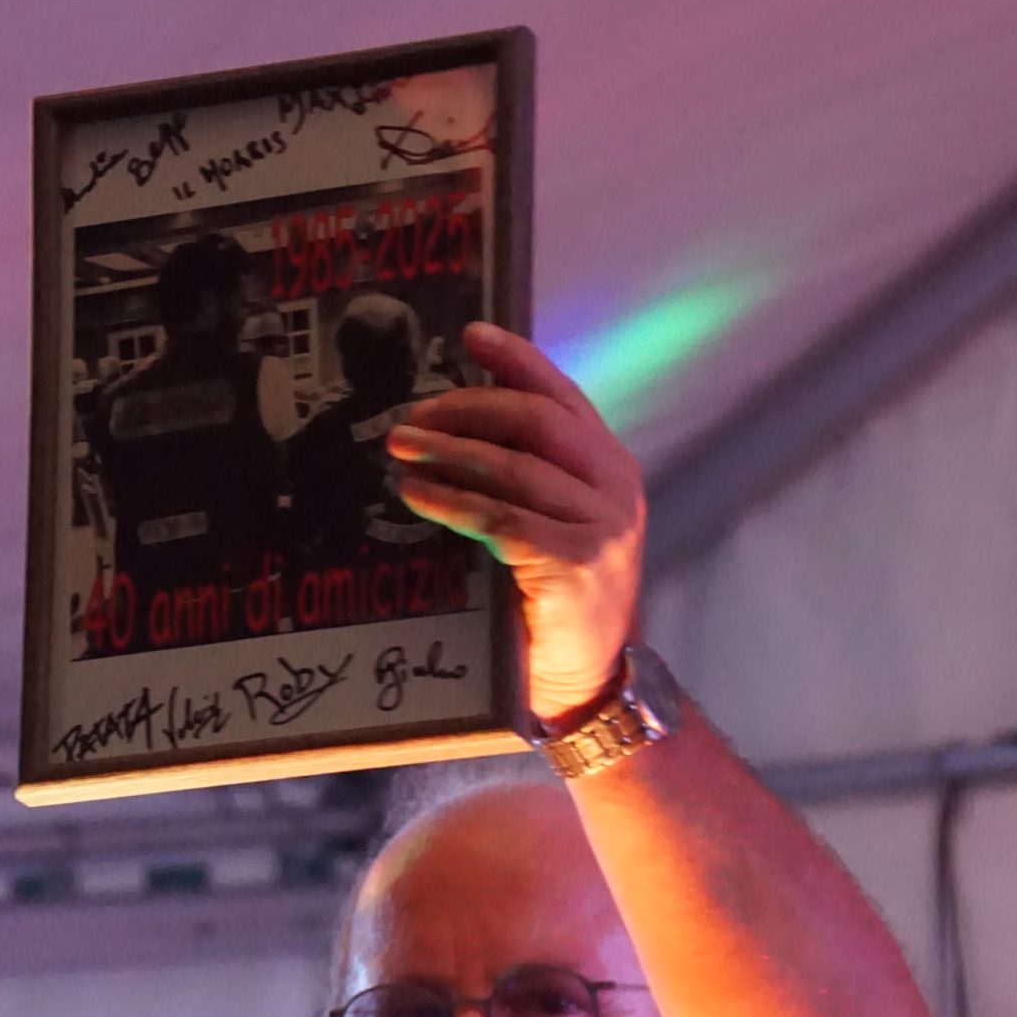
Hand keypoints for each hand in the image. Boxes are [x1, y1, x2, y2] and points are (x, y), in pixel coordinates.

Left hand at [387, 322, 644, 723]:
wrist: (589, 682)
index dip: (517, 360)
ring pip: (514, 468)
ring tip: (401, 450)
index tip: (471, 334)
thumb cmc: (559, 606)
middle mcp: (616, 490)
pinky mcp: (575, 563)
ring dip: (448, 452)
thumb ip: (533, 479)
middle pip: (536, 422)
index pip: (563, 397)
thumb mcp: (559, 528)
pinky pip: (500, 518)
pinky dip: (452, 501)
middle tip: (411, 416)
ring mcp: (600, 527)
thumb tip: (459, 429)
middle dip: (467, 409)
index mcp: (612, 470)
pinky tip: (418, 495)